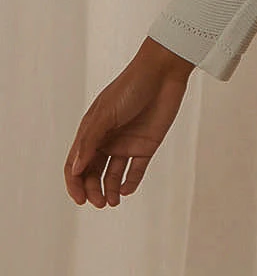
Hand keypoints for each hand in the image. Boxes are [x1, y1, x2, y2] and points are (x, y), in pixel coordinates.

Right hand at [64, 38, 194, 207]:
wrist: (163, 73)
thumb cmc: (130, 87)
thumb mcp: (105, 114)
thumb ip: (90, 141)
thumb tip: (75, 170)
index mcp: (91, 131)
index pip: (76, 163)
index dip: (74, 183)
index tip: (79, 199)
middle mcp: (106, 140)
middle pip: (93, 173)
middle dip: (93, 190)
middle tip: (99, 202)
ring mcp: (126, 143)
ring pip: (113, 175)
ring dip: (110, 190)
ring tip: (111, 202)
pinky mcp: (146, 145)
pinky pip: (136, 170)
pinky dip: (130, 183)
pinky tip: (126, 190)